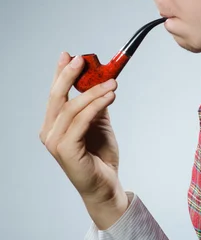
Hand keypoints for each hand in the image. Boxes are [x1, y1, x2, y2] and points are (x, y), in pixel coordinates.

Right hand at [40, 51, 121, 205]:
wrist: (106, 185)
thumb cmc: (100, 155)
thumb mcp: (98, 121)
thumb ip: (94, 103)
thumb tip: (98, 79)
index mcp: (53, 124)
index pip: (55, 93)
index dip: (60, 73)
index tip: (69, 55)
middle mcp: (49, 132)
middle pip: (57, 97)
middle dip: (69, 75)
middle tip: (84, 60)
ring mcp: (55, 142)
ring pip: (72, 108)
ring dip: (93, 92)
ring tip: (112, 83)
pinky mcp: (66, 151)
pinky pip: (81, 122)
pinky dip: (96, 106)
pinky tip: (109, 96)